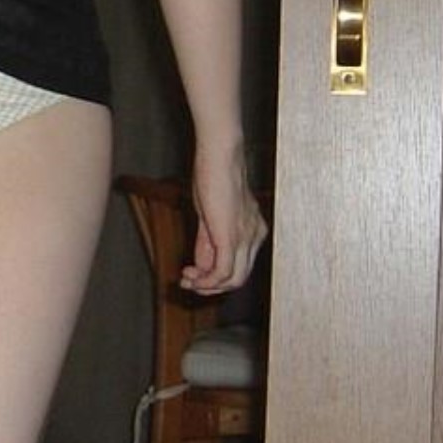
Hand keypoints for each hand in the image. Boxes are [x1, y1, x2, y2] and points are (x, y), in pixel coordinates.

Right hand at [180, 145, 266, 294]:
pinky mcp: (232, 238)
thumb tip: (201, 265)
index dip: (215, 276)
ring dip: (207, 286)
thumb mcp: (210, 215)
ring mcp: (246, 238)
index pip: (240, 266)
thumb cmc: (214, 176)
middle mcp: (256, 236)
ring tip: (186, 280)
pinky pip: (223, 271)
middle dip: (211, 287)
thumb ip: (208, 241)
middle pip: (238, 278)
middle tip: (187, 283)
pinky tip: (191, 276)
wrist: (220, 155)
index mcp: (254, 230)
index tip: (192, 273)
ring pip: (233, 280)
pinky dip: (206, 280)